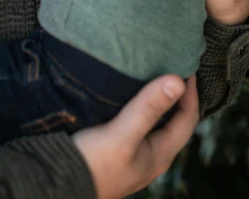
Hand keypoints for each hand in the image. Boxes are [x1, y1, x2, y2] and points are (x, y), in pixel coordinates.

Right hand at [73, 75, 197, 198]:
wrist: (58, 184)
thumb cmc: (93, 163)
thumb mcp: (122, 134)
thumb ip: (148, 108)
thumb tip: (178, 81)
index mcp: (160, 154)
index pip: (188, 118)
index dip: (190, 91)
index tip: (186, 64)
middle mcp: (151, 155)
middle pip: (174, 120)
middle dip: (177, 93)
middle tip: (172, 64)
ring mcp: (134, 154)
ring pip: (155, 121)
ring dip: (158, 98)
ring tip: (152, 72)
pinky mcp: (117, 149)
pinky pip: (138, 122)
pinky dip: (140, 104)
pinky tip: (129, 92)